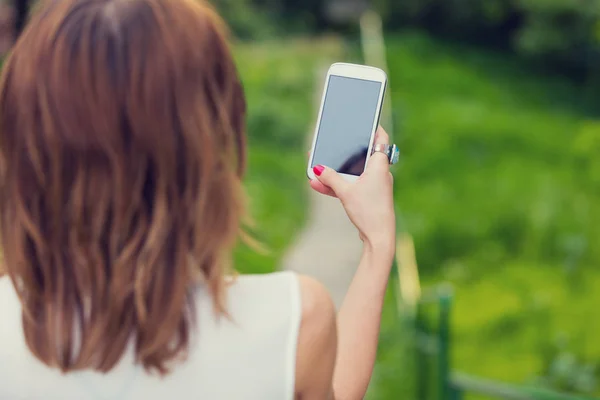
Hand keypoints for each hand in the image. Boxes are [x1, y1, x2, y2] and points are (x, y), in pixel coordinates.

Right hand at [309, 127, 395, 250]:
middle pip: (362, 155)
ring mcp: (375, 186)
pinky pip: (352, 186)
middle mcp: (380, 173)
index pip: (380, 139)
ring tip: (315, 170)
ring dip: (336, 172)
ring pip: (353, 173)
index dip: (373, 128)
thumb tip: (317, 168)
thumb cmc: (368, 211)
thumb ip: (330, 178)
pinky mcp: (369, 198)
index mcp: (379, 165)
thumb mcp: (345, 192)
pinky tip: (319, 185)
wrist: (379, 237)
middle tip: (331, 142)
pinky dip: (339, 185)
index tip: (365, 119)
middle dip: (344, 152)